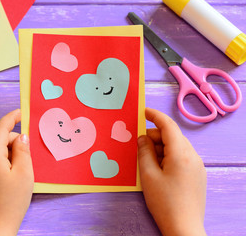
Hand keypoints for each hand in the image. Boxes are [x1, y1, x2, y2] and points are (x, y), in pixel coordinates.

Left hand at [0, 109, 33, 235]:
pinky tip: (6, 174)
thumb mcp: (24, 174)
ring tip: (17, 166)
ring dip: (3, 151)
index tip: (20, 112)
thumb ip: (22, 150)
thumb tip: (20, 136)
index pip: (0, 129)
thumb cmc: (11, 203)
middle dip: (10, 139)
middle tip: (25, 150)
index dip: (11, 118)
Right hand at [138, 108, 206, 235]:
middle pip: (173, 136)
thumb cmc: (164, 202)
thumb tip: (143, 138)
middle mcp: (193, 156)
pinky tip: (158, 168)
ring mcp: (197, 166)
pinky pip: (182, 157)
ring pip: (177, 147)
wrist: (184, 228)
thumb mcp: (148, 175)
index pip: (168, 126)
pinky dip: (168, 156)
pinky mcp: (197, 175)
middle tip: (139, 145)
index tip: (143, 112)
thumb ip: (144, 152)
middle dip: (155, 136)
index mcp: (181, 154)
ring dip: (161, 147)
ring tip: (147, 160)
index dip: (155, 116)